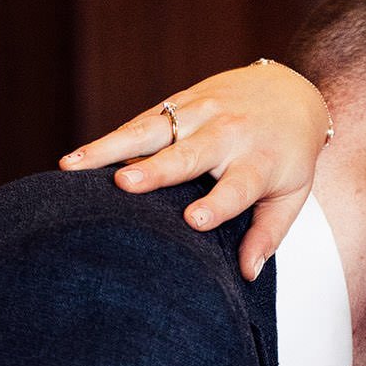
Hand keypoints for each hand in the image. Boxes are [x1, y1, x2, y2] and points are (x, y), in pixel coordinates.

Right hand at [60, 59, 330, 278]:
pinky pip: (139, 123)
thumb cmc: (289, 153)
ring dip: (110, 148)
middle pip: (187, 155)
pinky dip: (108, 140)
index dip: (217, 204)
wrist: (292, 90)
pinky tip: (77, 160)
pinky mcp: (178, 102)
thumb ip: (268, 233)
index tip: (195, 221)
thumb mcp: (292, 194)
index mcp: (259, 163)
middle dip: (156, 170)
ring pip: (150, 132)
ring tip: (73, 166)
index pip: (236, 188)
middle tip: (125, 183)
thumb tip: (246, 275)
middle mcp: (228, 135)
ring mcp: (199, 114)